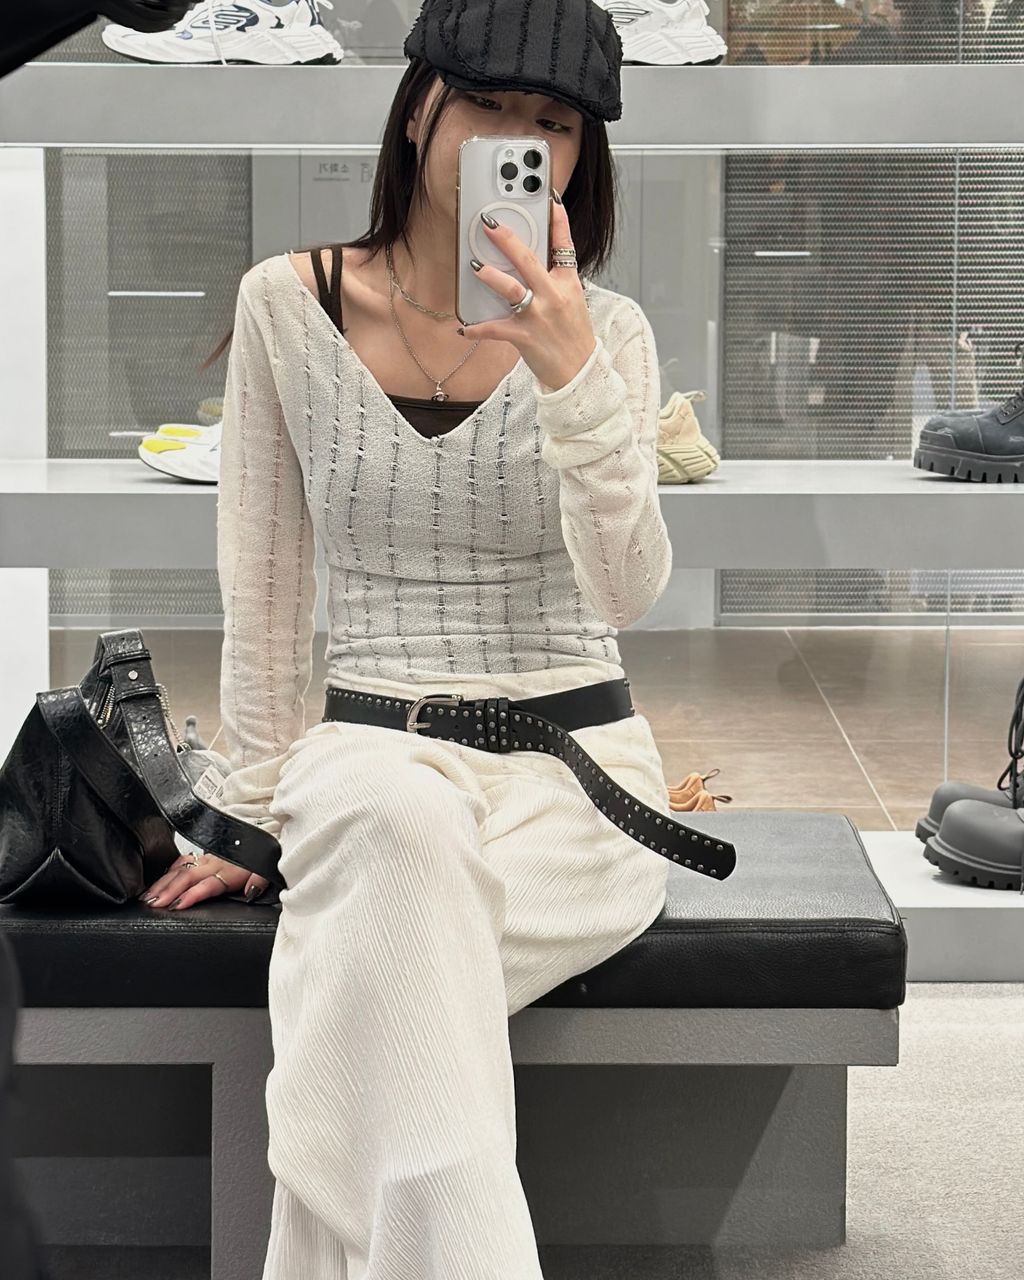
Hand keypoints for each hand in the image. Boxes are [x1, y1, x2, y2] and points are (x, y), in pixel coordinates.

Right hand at [138, 851, 268, 909]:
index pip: (208, 884)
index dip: (192, 895)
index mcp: (231, 871)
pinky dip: (167, 871)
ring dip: (163, 883)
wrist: (265, 840)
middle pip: (187, 876)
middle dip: (168, 890)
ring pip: (180, 869)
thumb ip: (260, 880)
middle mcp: (216, 863)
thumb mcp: (268, 870)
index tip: (177, 905)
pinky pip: (182, 861)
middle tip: (153, 904)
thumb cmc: (263, 860)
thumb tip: (251, 891)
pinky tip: (157, 881)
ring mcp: (208, 858)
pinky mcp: (205, 856)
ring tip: (148, 897)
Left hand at [456, 196, 597, 391]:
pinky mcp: (525, 337)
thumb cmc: (573, 337)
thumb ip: (555, 280)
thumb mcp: (572, 302)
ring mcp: (539, 316)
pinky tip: (464, 327)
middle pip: (529, 260)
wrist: (580, 372)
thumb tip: (532, 263)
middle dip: (507, 240)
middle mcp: (554, 296)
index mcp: (568, 284)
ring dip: (491, 277)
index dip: (558, 220)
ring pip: (512, 289)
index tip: (550, 199)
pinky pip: (496, 329)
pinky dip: (478, 328)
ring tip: (474, 266)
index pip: (564, 245)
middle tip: (489, 224)